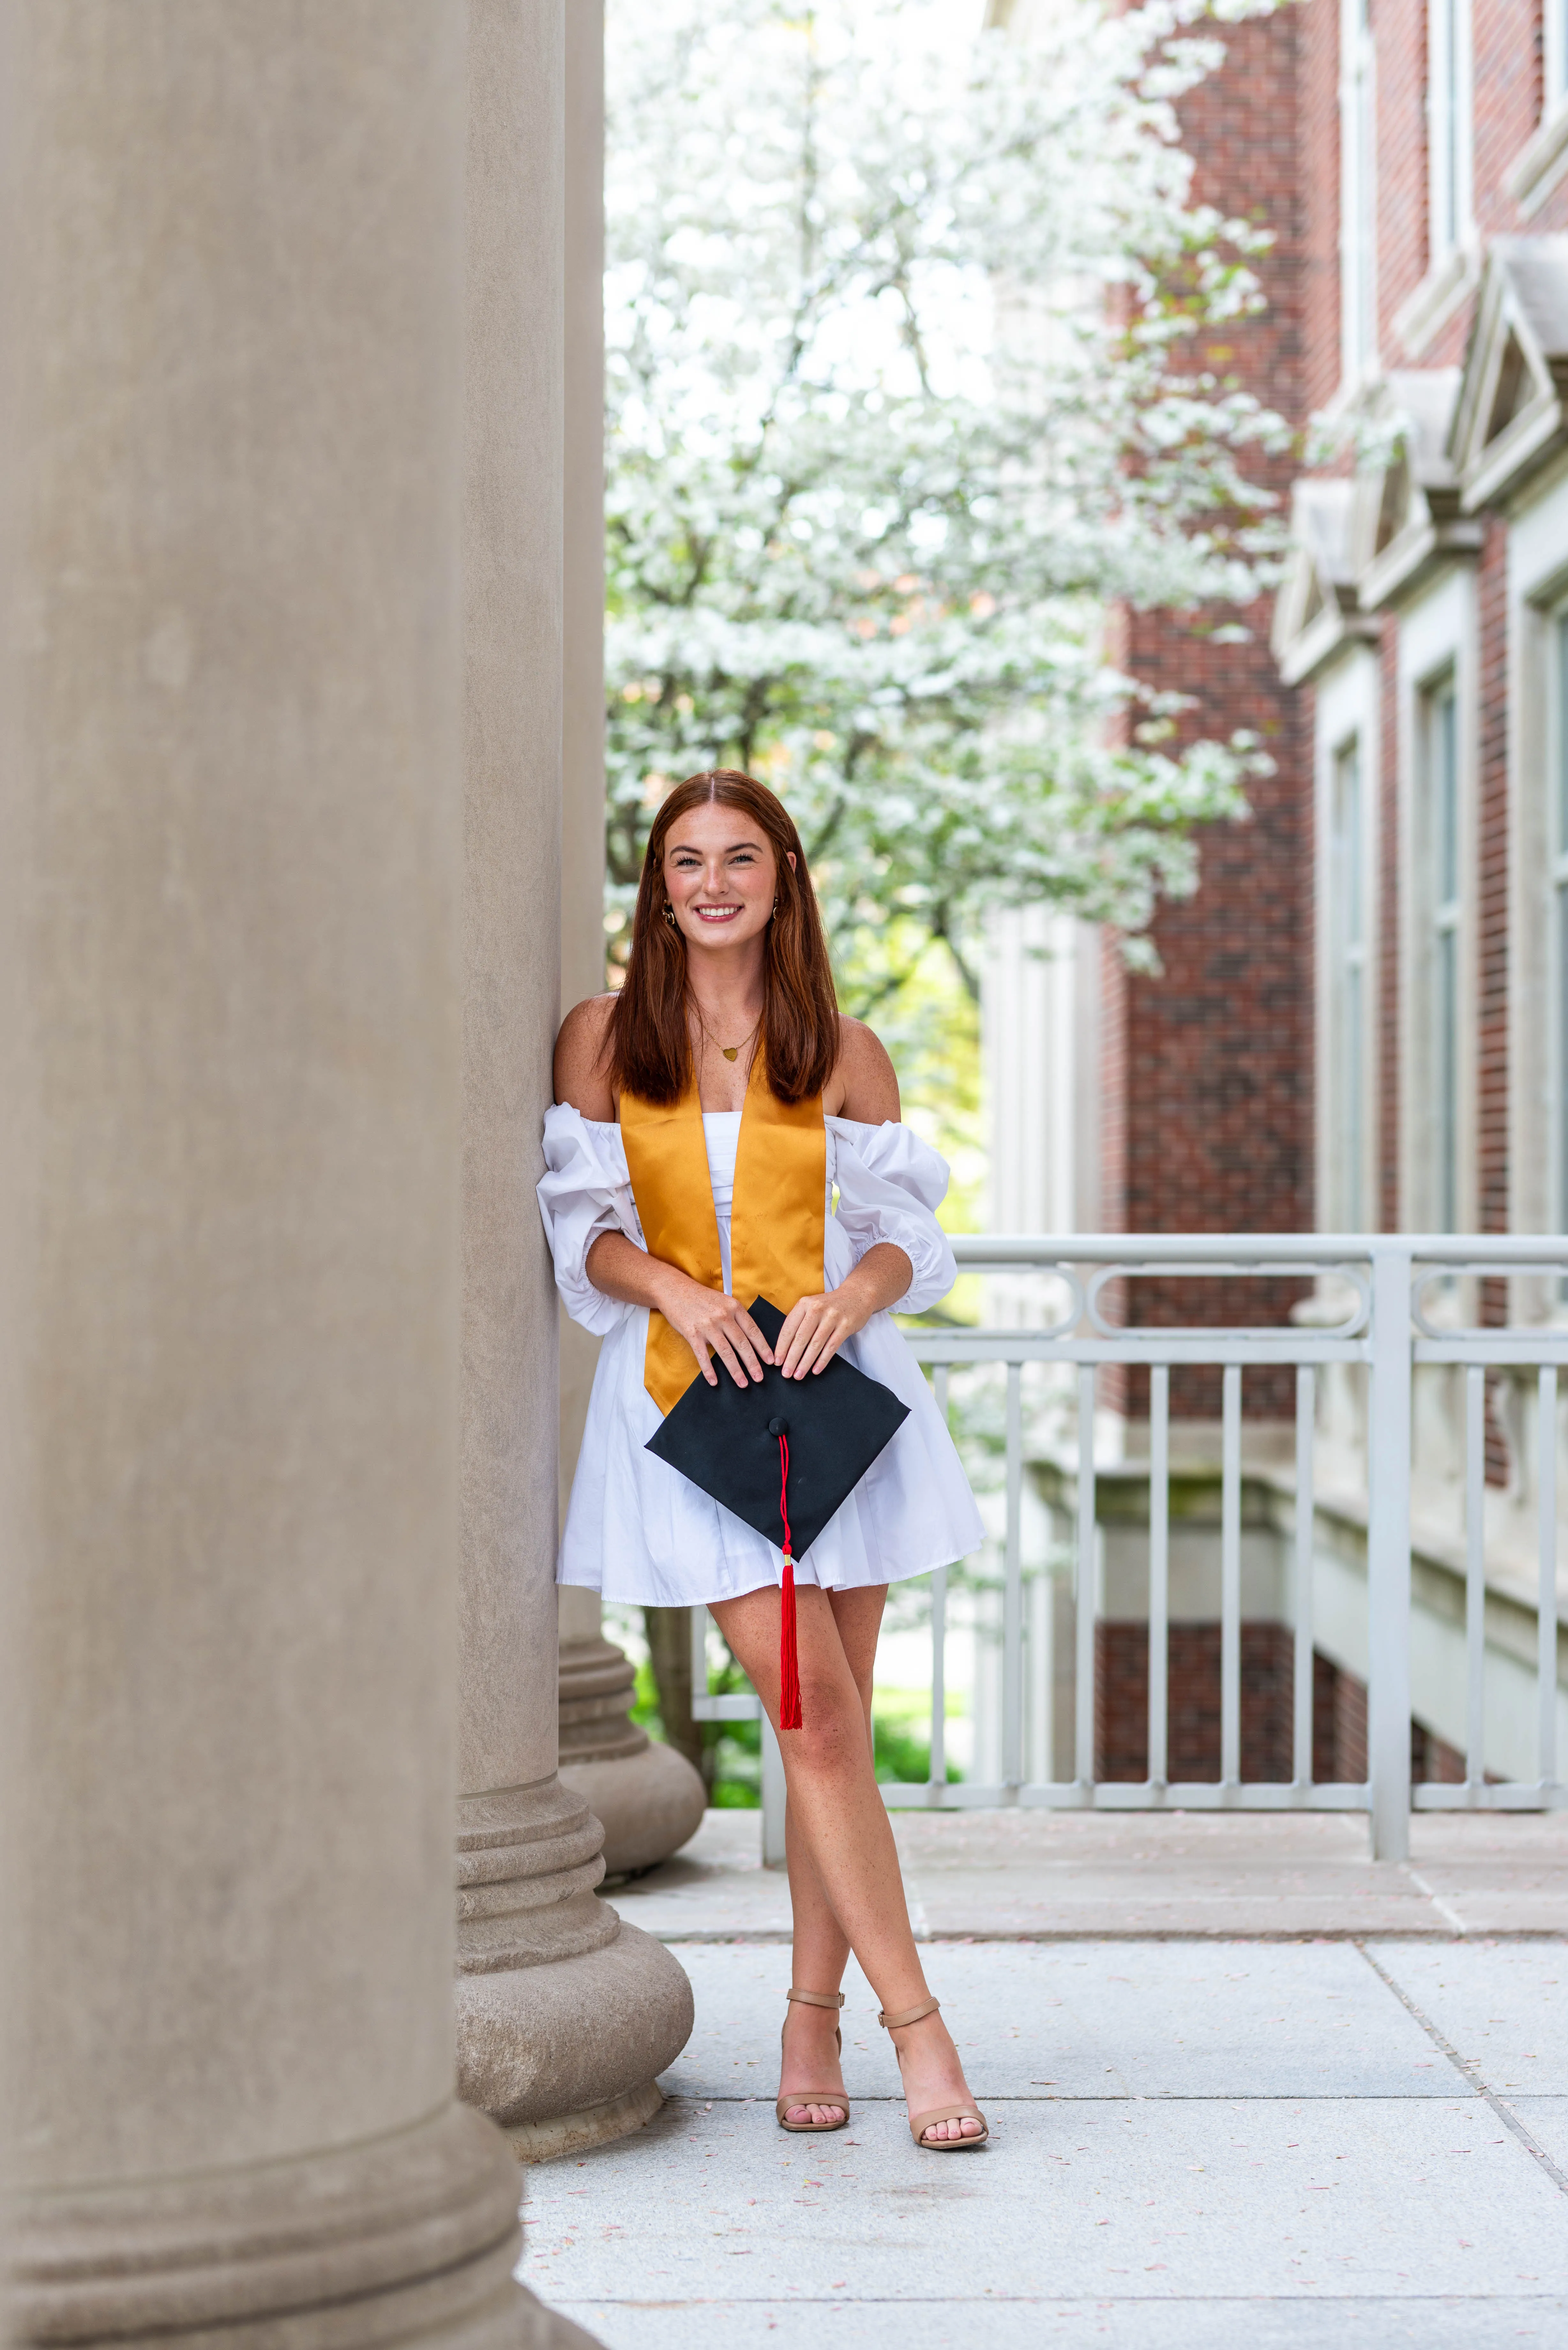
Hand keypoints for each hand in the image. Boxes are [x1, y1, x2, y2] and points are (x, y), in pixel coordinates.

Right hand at [659, 1272, 773, 1388]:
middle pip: (742, 1344)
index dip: (763, 1347)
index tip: (770, 1361)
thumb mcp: (723, 1301)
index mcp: (734, 1307)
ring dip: (736, 1370)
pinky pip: (703, 1356)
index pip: (753, 1330)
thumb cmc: (701, 1297)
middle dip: (753, 1363)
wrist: (674, 1289)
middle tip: (760, 1377)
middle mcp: (723, 1316)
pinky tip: (714, 1381)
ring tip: (743, 1383)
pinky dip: (709, 1371)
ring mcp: (707, 1325)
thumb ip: (736, 1317)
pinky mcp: (692, 1333)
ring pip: (726, 1352)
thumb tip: (750, 1338)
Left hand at [774, 1282, 872, 1379]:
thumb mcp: (812, 1306)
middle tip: (786, 1373)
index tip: (777, 1361)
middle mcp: (817, 1309)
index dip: (781, 1347)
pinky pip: (831, 1347)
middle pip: (801, 1338)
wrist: (858, 1295)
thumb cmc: (830, 1305)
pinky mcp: (845, 1325)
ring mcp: (832, 1317)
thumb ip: (800, 1322)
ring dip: (805, 1362)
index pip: (789, 1328)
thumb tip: (785, 1349)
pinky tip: (815, 1370)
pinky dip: (822, 1360)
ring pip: (815, 1344)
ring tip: (798, 1375)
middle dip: (792, 1358)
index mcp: (805, 1303)